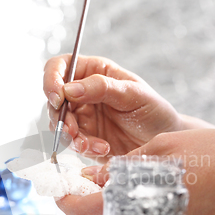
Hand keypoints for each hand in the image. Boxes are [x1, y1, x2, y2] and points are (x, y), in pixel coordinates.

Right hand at [43, 55, 181, 158]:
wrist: (162, 140)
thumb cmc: (153, 110)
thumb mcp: (132, 94)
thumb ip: (101, 88)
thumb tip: (69, 89)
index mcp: (93, 71)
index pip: (60, 67)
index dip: (51, 79)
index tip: (57, 98)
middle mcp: (83, 92)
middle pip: (54, 99)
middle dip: (60, 117)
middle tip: (72, 130)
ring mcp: (82, 115)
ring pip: (59, 124)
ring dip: (71, 136)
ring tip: (92, 145)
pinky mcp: (85, 136)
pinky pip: (72, 142)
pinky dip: (83, 147)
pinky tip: (103, 148)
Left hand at [57, 129, 214, 214]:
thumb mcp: (163, 149)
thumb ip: (125, 167)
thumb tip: (98, 177)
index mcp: (140, 203)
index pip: (86, 212)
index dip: (66, 200)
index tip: (59, 189)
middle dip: (87, 204)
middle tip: (83, 182)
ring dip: (111, 206)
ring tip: (111, 182)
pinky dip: (135, 210)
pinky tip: (141, 190)